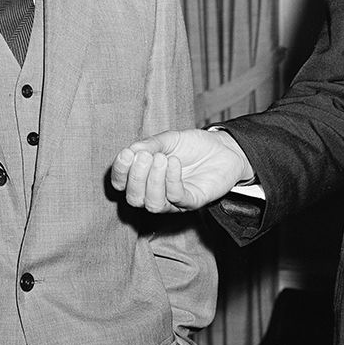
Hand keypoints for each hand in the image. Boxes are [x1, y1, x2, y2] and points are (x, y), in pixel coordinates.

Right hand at [112, 129, 253, 212]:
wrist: (223, 148)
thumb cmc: (194, 146)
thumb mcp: (169, 139)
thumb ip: (150, 145)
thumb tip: (130, 151)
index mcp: (145, 178)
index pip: (122, 184)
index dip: (120, 172)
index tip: (126, 154)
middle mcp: (156, 193)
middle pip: (134, 199)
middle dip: (136, 177)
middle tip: (145, 156)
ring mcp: (174, 200)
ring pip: (153, 204)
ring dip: (153, 181)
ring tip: (161, 159)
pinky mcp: (192, 202)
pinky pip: (176, 198)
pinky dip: (172, 180)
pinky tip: (174, 163)